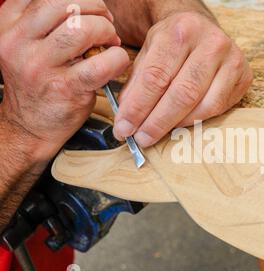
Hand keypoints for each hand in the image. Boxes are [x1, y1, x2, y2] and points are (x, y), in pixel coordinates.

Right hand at [0, 0, 129, 162]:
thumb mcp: (29, 46)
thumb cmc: (38, 84)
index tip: (92, 11)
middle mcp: (19, 42)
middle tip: (106, 24)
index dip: (80, 0)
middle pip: (66, 4)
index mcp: (9, 25)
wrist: (29, 127)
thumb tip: (86, 5)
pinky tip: (116, 61)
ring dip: (106, 31)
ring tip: (110, 42)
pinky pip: (100, 64)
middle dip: (96, 9)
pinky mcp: (64, 88)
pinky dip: (116, 59)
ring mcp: (40, 66)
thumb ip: (47, 23)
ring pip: (82, 29)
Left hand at [113, 11, 252, 147]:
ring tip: (157, 134)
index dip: (138, 107)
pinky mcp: (244, 76)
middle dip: (157, 121)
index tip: (124, 128)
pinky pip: (218, 108)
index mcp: (181, 31)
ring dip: (177, 125)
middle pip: (182, 93)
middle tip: (141, 138)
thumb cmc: (173, 44)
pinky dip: (196, 121)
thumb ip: (137, 83)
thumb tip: (127, 118)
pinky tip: (180, 125)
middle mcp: (211, 43)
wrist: (202, 30)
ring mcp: (232, 60)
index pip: (155, 76)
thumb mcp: (149, 52)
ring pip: (204, 104)